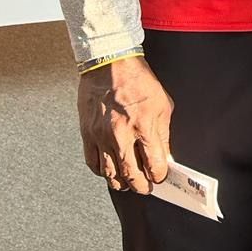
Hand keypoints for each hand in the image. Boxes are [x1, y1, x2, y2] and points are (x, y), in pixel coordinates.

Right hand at [78, 54, 171, 193]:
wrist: (108, 63)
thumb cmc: (137, 80)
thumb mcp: (162, 105)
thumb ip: (163, 134)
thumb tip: (164, 156)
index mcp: (145, 125)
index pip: (154, 165)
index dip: (159, 176)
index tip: (160, 177)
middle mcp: (122, 134)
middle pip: (131, 175)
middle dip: (141, 187)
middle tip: (145, 187)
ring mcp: (102, 135)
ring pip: (110, 174)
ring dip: (121, 183)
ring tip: (128, 183)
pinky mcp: (87, 133)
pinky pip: (92, 163)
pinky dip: (102, 172)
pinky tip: (110, 171)